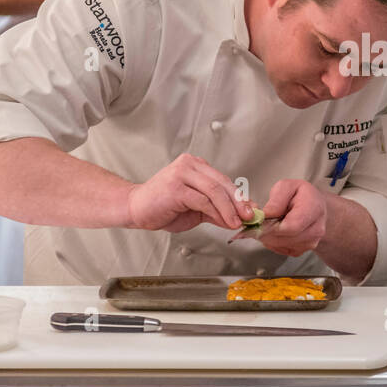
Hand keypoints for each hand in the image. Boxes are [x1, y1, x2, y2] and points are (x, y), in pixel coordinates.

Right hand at [126, 153, 255, 233]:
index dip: (239, 196)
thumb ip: (217, 210)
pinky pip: (202, 200)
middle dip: (238, 202)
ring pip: (214, 190)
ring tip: (236, 222)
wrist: (136, 210)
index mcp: (195, 165)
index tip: (250, 210)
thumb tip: (240, 216)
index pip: (223, 180)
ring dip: (228, 209)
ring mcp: (181, 174)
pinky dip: (215, 212)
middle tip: (248, 216)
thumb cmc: (163, 207)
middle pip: (221, 183)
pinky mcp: (175, 187)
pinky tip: (222, 221)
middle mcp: (189, 165)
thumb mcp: (197, 209)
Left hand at [256, 179, 327, 257]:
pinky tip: (274, 230)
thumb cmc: (301, 194)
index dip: (272, 226)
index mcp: (314, 209)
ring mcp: (310, 242)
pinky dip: (273, 242)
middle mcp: (316, 228)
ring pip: (281, 245)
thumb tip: (265, 215)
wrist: (314, 204)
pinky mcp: (302, 249)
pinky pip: (281, 249)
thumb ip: (276, 200)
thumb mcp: (287, 186)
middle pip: (285, 238)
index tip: (260, 221)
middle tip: (257, 222)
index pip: (292, 226)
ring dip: (268, 237)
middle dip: (266, 231)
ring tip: (267, 223)